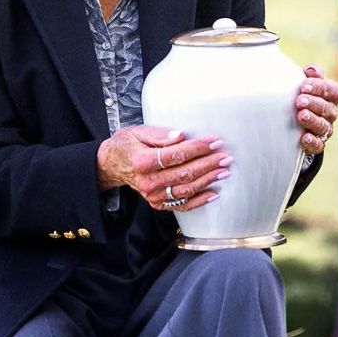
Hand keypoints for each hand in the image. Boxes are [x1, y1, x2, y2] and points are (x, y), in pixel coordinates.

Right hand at [96, 125, 232, 211]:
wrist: (112, 165)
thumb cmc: (127, 145)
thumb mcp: (138, 132)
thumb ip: (159, 134)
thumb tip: (180, 135)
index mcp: (143, 161)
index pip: (176, 155)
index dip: (198, 148)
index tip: (214, 142)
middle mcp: (148, 181)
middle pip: (184, 173)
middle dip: (208, 164)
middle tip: (225, 157)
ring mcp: (153, 195)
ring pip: (186, 189)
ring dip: (207, 180)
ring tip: (223, 171)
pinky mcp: (157, 203)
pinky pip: (181, 205)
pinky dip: (199, 201)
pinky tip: (213, 193)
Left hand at [295, 64, 337, 155]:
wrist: (291, 122)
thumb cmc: (301, 96)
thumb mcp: (305, 84)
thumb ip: (311, 75)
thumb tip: (310, 69)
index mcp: (331, 96)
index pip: (332, 90)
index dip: (319, 88)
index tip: (303, 87)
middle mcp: (331, 113)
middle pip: (327, 108)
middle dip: (313, 103)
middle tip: (299, 101)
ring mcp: (325, 129)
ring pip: (323, 126)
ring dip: (312, 120)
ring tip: (301, 116)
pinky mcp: (317, 144)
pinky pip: (319, 145)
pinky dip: (312, 141)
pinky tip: (304, 138)